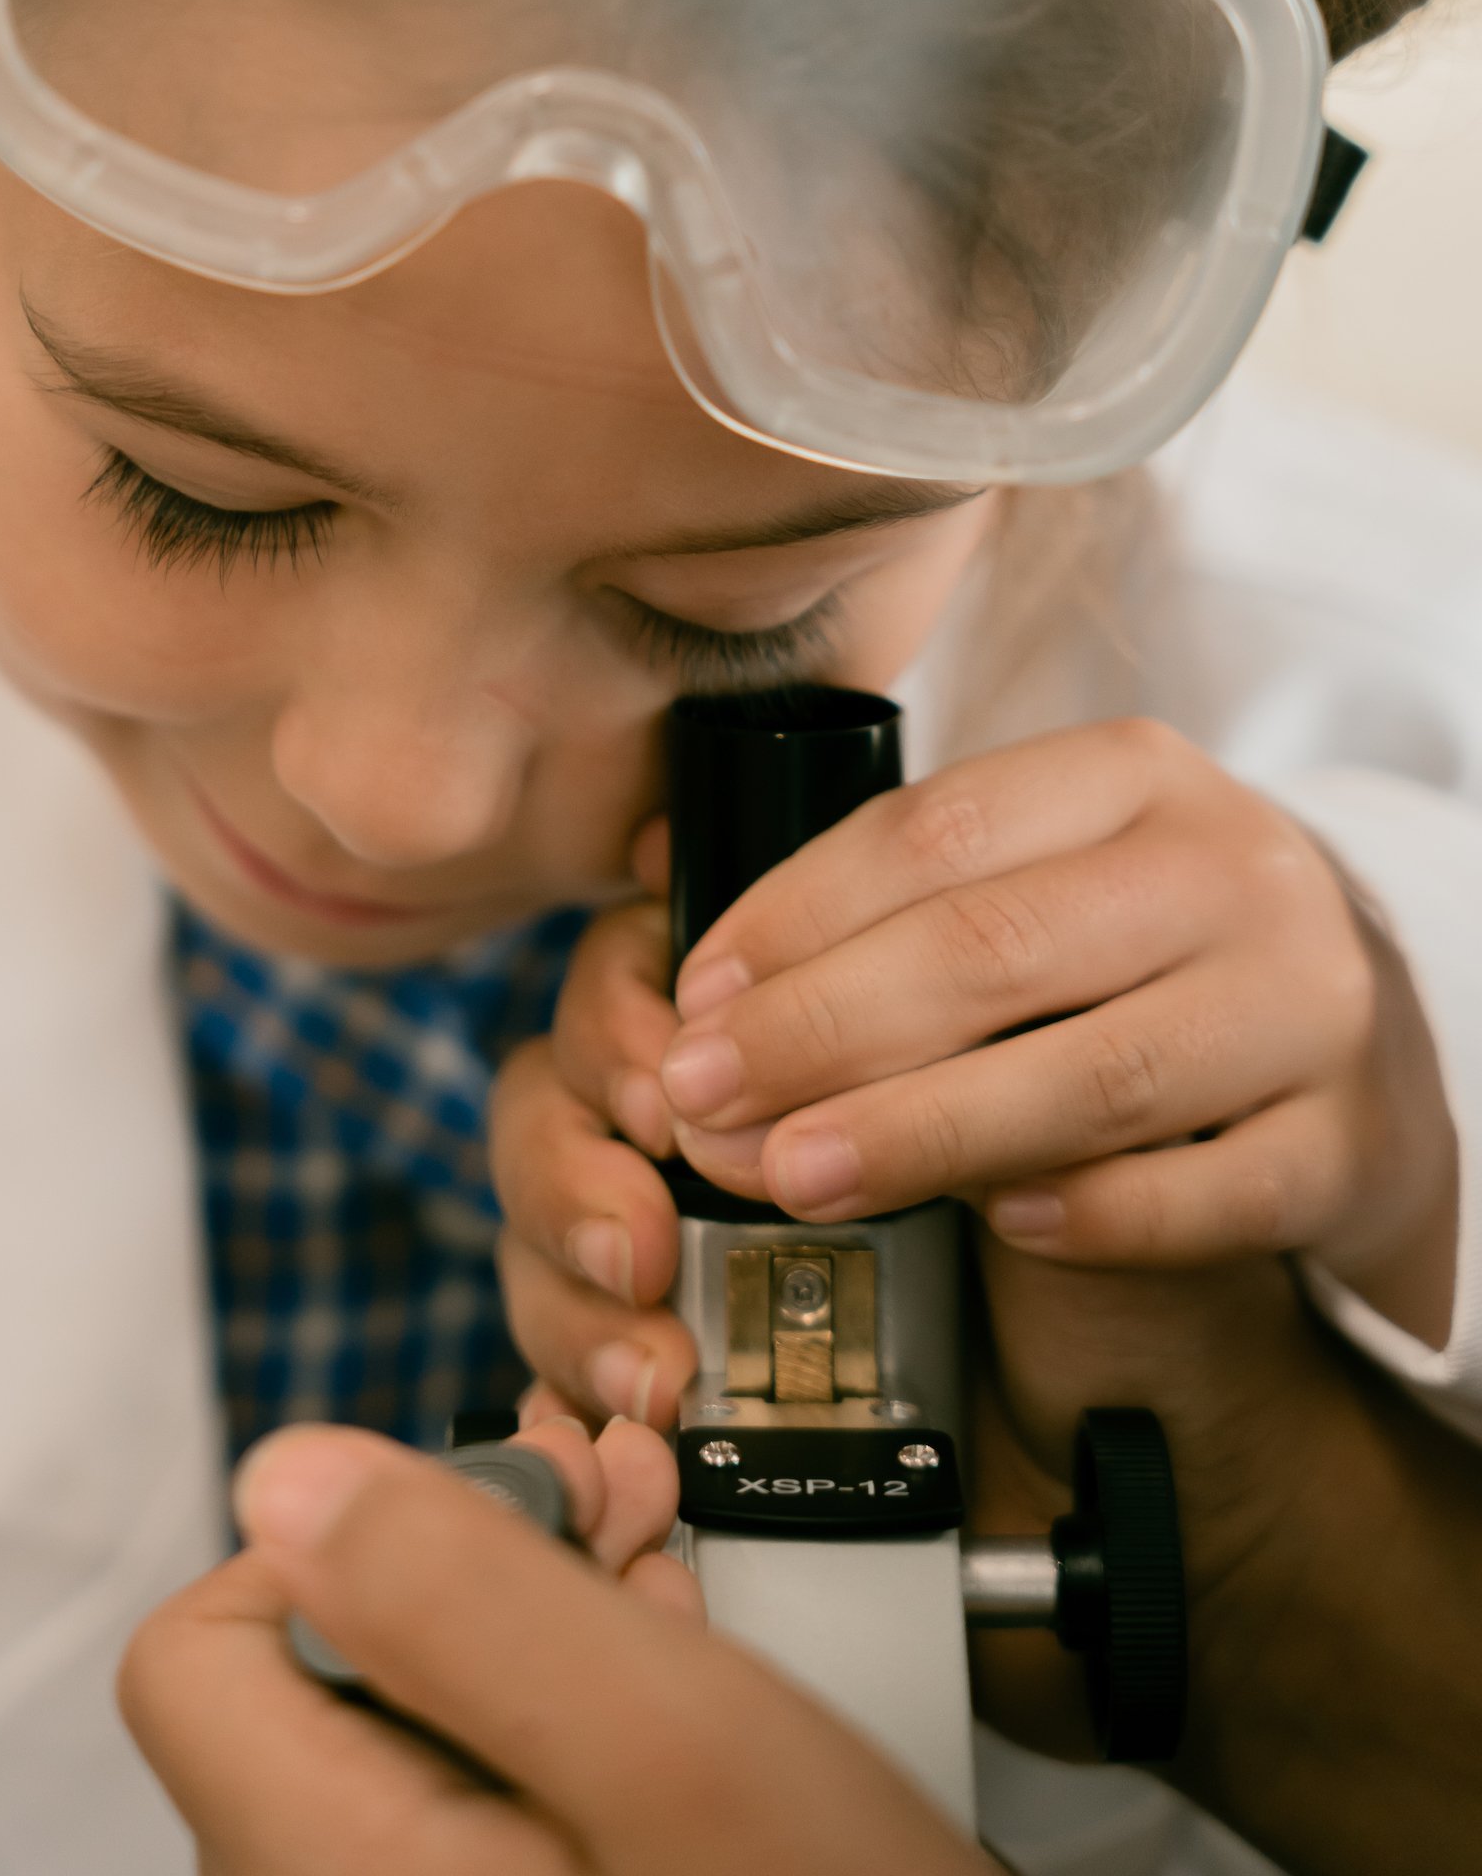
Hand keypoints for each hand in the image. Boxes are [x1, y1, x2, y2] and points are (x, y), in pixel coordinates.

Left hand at [118, 1414, 988, 1875]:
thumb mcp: (674, 1747)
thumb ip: (463, 1596)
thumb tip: (287, 1477)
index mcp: (329, 1875)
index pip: (194, 1653)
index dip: (339, 1545)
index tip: (491, 1530)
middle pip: (319, 1683)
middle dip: (481, 1574)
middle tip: (628, 1533)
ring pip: (410, 1744)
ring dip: (538, 1644)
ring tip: (670, 1605)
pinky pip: (473, 1818)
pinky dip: (564, 1743)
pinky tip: (672, 1722)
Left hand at [492, 719, 1457, 1424]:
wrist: (1347, 1034)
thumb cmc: (1137, 947)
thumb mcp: (1040, 867)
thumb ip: (888, 885)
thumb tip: (652, 873)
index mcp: (1129, 774)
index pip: (934, 832)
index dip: (794, 918)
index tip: (692, 1000)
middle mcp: (1228, 868)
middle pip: (996, 948)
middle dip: (822, 1030)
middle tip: (701, 1100)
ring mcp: (1302, 1004)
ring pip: (1094, 1074)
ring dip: (921, 1132)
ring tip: (790, 1175)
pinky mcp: (1347, 1141)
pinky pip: (1207, 1193)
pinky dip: (1094, 1213)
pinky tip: (995, 1225)